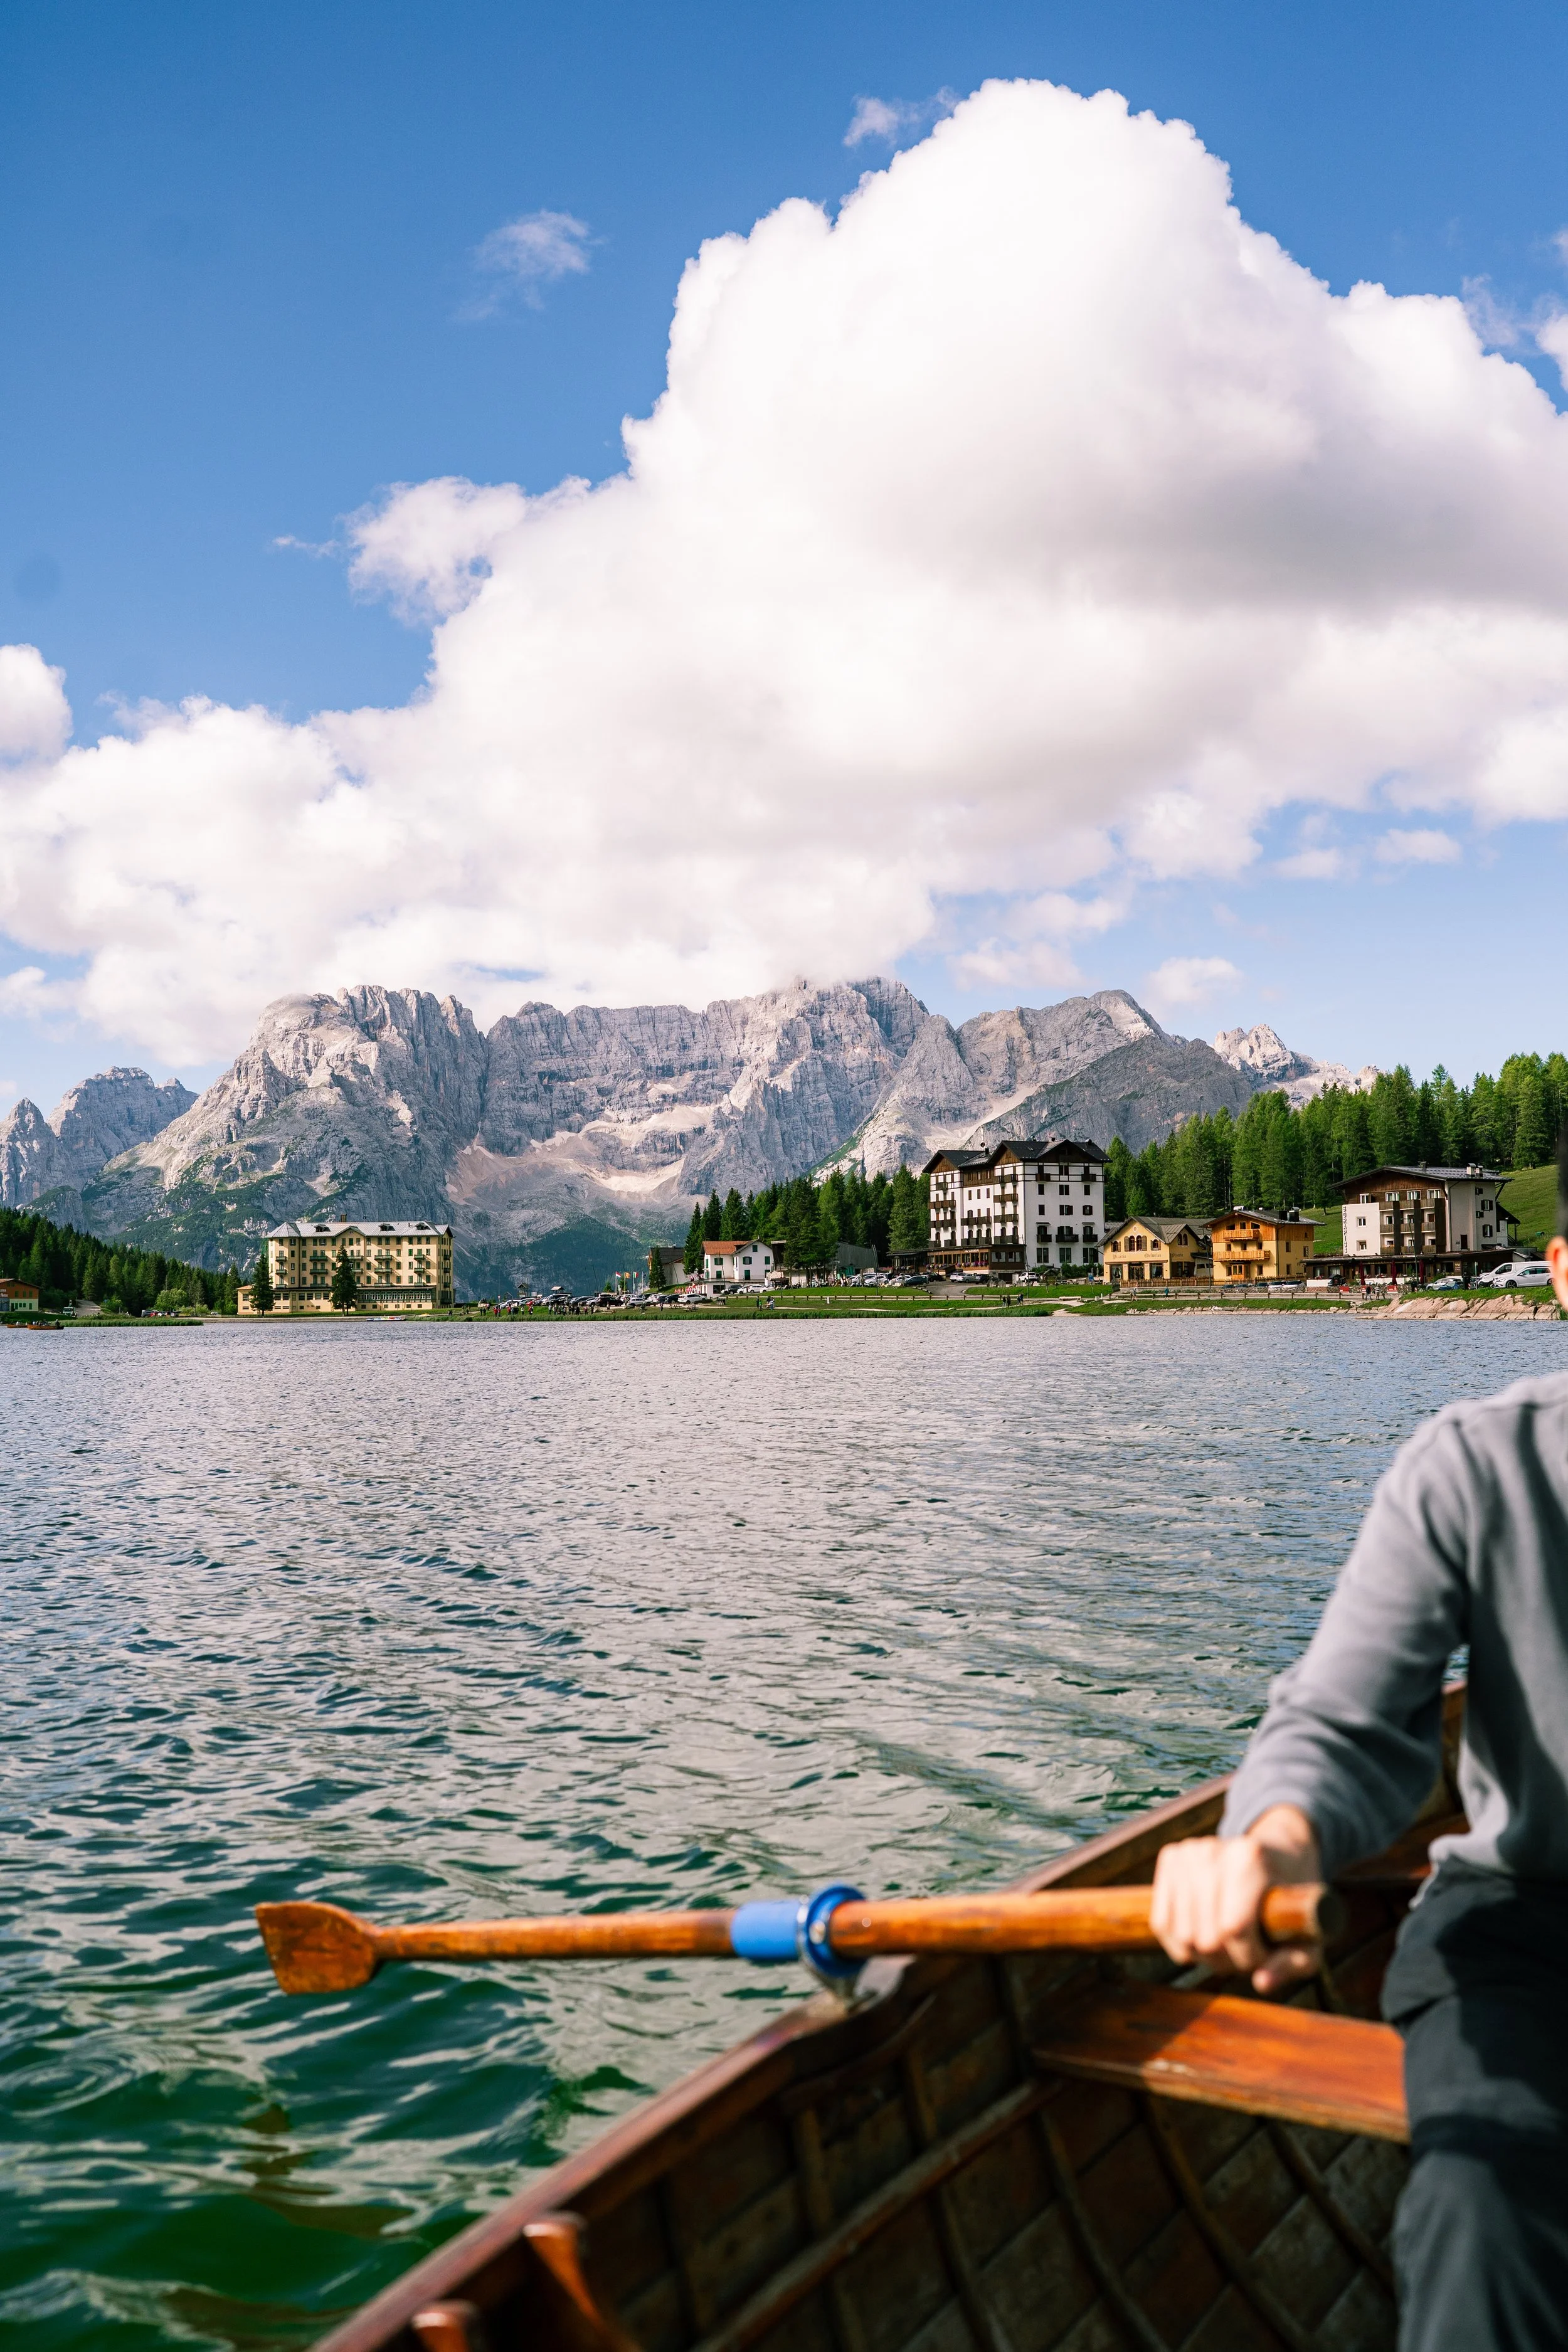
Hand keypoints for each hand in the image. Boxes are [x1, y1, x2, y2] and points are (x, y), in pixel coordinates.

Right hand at [1150, 1805, 1322, 1995]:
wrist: (1276, 1853)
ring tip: (1226, 1946)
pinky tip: (1202, 1938)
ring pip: (1182, 1934)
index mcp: (1250, 1858)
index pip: (1234, 1928)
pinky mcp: (1170, 1857)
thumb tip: (1261, 1983)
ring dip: (1204, 1955)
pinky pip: (1161, 1922)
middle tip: (1244, 1954)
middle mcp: (1213, 1849)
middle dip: (1228, 1960)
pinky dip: (1180, 1944)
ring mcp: (1188, 1851)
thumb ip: (1292, 1962)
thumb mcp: (1309, 1932)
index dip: (1249, 1958)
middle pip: (1206, 1936)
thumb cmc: (1293, 1901)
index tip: (1264, 1957)